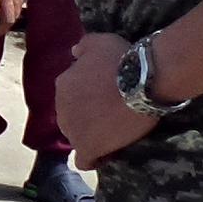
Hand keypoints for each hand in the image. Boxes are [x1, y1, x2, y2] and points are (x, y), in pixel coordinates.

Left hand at [57, 31, 150, 170]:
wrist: (140, 82)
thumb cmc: (121, 59)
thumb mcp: (99, 41)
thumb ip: (83, 46)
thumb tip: (74, 52)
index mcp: (63, 83)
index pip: (70, 96)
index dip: (88, 99)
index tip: (105, 98)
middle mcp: (61, 107)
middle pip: (72, 117)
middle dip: (88, 117)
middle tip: (112, 115)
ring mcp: (73, 129)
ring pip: (77, 137)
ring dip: (92, 136)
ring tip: (114, 135)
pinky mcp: (88, 147)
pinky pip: (84, 160)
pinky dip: (93, 159)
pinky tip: (104, 156)